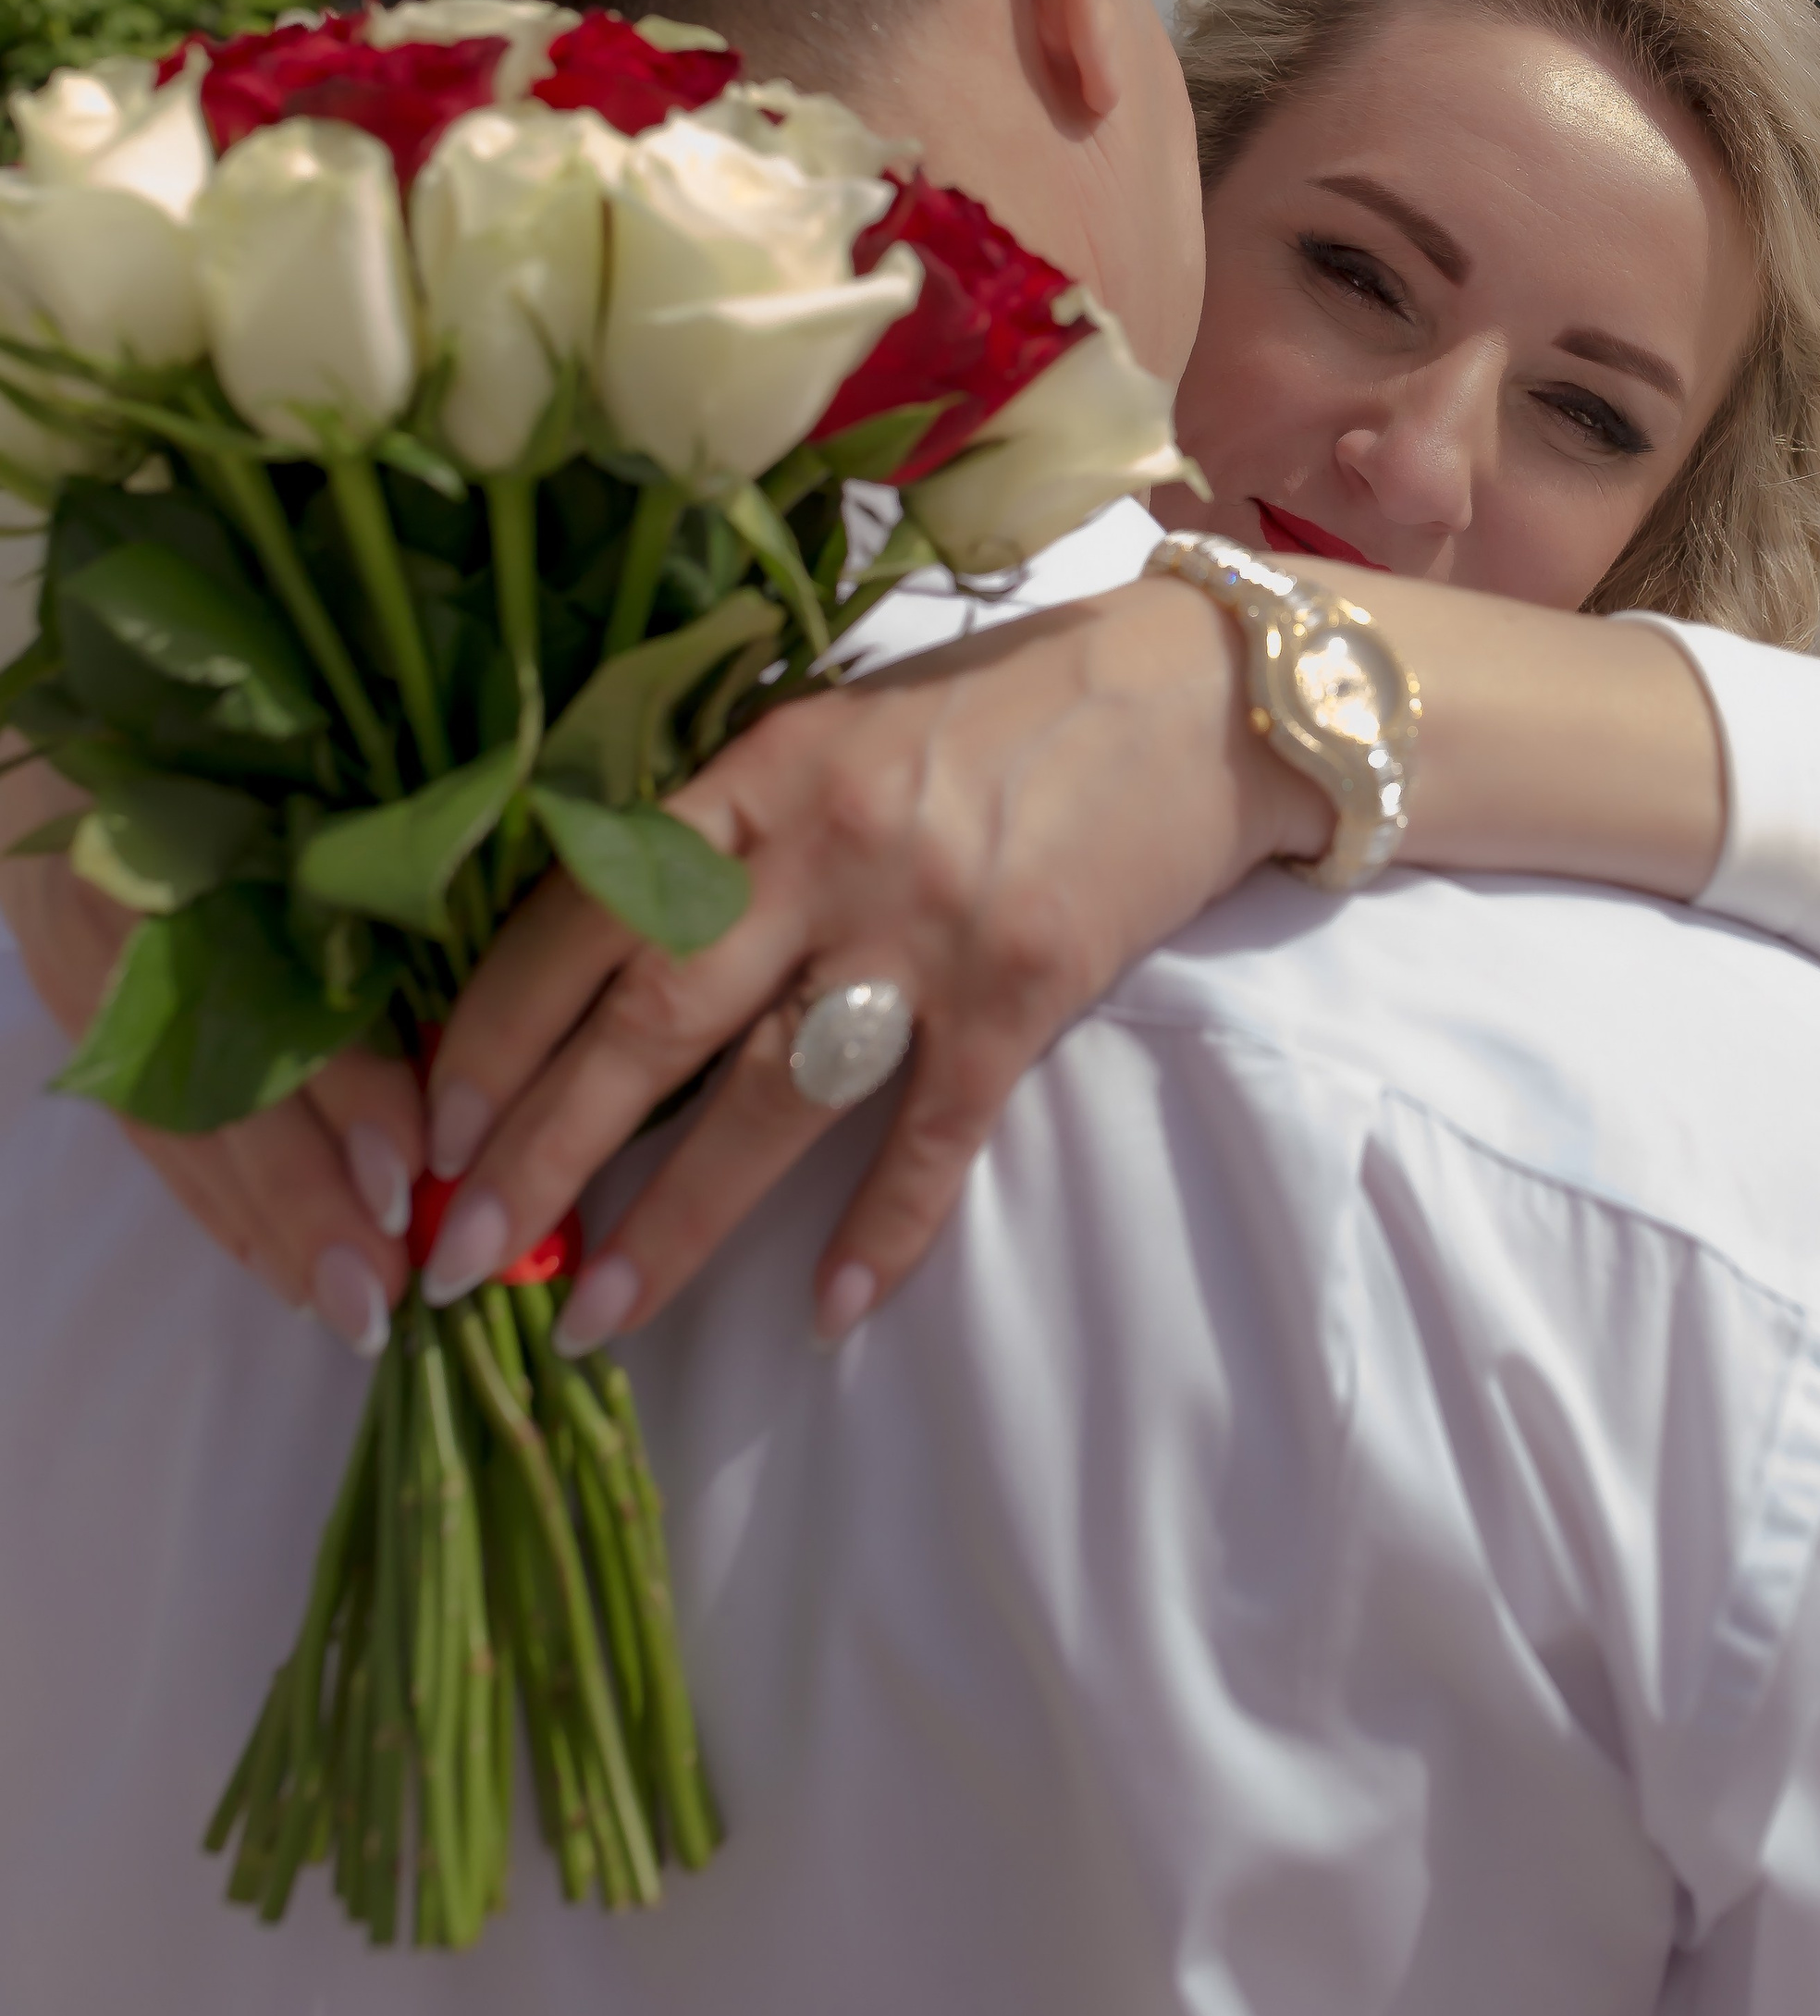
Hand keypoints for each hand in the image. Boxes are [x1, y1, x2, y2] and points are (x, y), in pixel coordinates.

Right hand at [0, 750, 425, 1349]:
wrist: (93, 745)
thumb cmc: (261, 751)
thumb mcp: (330, 787)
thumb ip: (400, 878)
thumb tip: (498, 1012)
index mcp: (219, 858)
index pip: (288, 997)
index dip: (350, 1091)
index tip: (415, 1168)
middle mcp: (150, 932)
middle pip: (231, 1092)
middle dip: (310, 1199)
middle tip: (389, 1288)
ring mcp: (104, 987)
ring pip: (192, 1134)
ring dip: (272, 1229)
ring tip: (351, 1308)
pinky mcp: (89, 1030)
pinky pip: (162, 1143)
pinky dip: (226, 1216)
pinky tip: (285, 1275)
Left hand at [422, 575, 1325, 1350]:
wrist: (1191, 698)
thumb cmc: (998, 710)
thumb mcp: (837, 730)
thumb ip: (733, 825)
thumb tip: (605, 952)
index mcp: (761, 771)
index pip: (592, 907)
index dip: (499, 1023)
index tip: (432, 1120)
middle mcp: (826, 850)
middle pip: (653, 1020)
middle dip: (543, 1150)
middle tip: (459, 1256)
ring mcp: (926, 927)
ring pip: (772, 1099)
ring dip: (677, 1221)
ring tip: (595, 1317)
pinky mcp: (1023, 991)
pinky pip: (933, 1134)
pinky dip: (886, 1227)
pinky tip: (834, 1307)